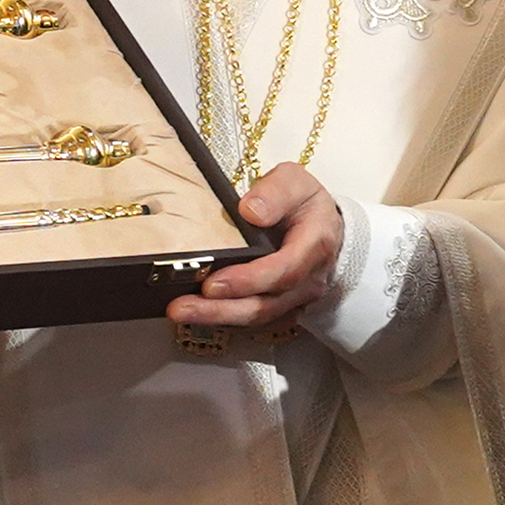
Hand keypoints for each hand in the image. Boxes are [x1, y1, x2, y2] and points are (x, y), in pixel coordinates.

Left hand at [172, 162, 344, 337]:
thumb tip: (251, 211)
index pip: (283, 271)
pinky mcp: (283, 309)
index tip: (213, 282)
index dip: (248, 280)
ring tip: (181, 312)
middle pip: (265, 305)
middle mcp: (309, 280)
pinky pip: (255, 323)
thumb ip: (276, 192)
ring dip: (217, 318)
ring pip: (258, 318)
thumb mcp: (294, 181)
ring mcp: (297, 299)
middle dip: (220, 309)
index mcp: (315, 245)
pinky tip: (200, 315)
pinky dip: (225, 321)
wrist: (322, 225)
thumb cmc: (305, 203)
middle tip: (182, 307)